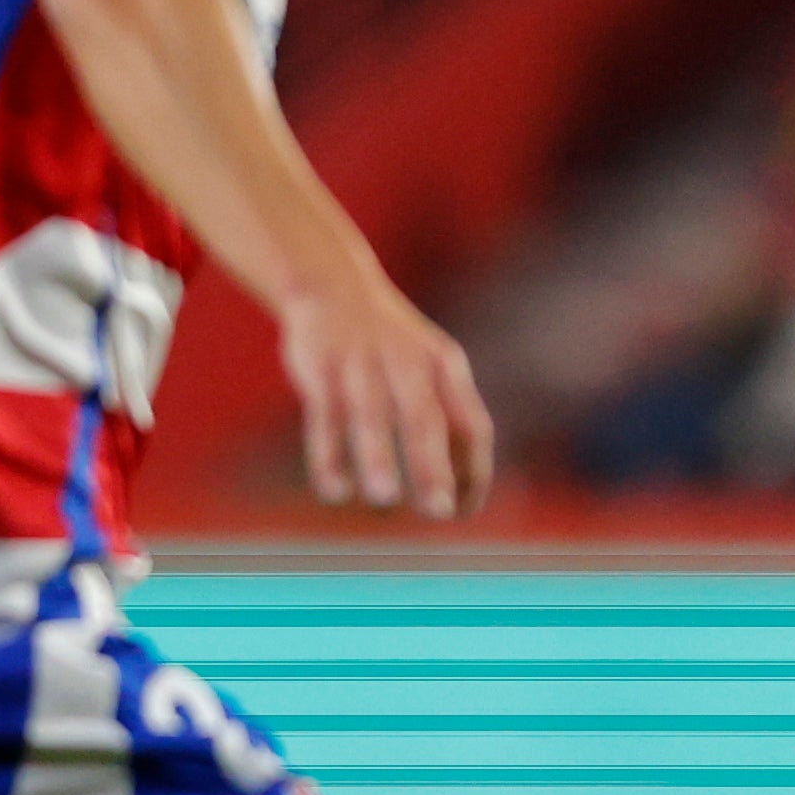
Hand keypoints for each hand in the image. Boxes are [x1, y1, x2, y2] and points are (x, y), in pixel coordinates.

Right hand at [281, 271, 494, 518]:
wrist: (334, 283)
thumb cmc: (392, 345)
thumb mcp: (431, 366)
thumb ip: (449, 419)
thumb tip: (464, 488)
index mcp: (445, 366)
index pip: (472, 424)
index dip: (474, 470)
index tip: (464, 511)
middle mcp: (407, 363)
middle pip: (424, 418)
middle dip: (433, 466)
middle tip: (439, 511)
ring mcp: (362, 364)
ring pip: (371, 415)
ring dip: (379, 457)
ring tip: (385, 499)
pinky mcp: (321, 369)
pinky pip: (325, 417)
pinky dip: (329, 454)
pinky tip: (336, 492)